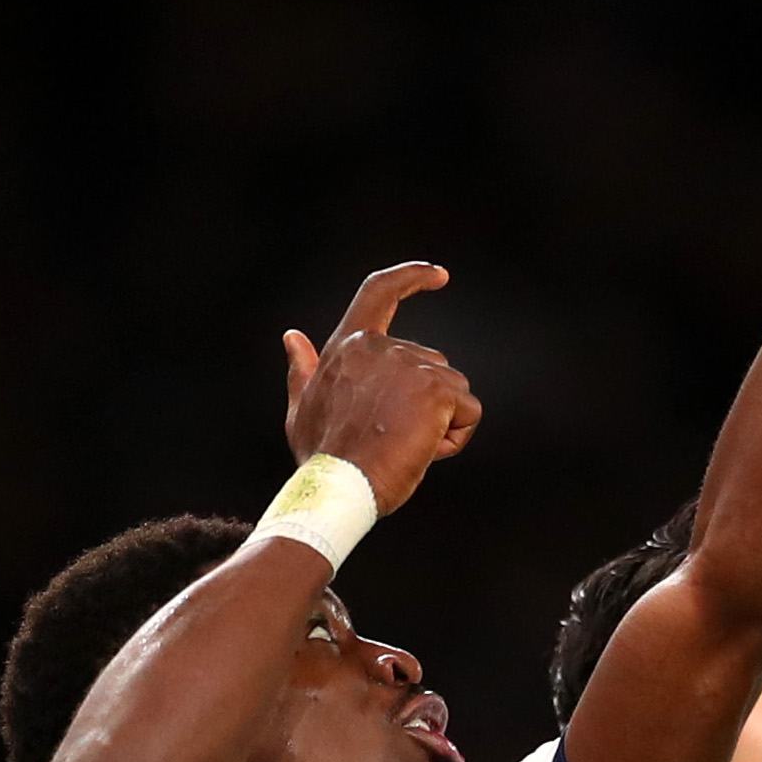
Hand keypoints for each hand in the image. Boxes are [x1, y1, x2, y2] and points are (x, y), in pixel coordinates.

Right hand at [281, 262, 482, 513]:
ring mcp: (411, 364)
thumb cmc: (321, 457)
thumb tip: (292, 337)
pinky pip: (469, 413)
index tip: (439, 275)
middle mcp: (379, 346)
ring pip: (452, 391)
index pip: (379, 292)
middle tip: (392, 440)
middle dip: (425, 404)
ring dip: (440, 423)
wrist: (339, 487)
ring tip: (403, 448)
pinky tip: (425, 452)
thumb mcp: (302, 408)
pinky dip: (457, 437)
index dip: (410, 277)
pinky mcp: (438, 390)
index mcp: (347, 346)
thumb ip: (302, 370)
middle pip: (430, 366)